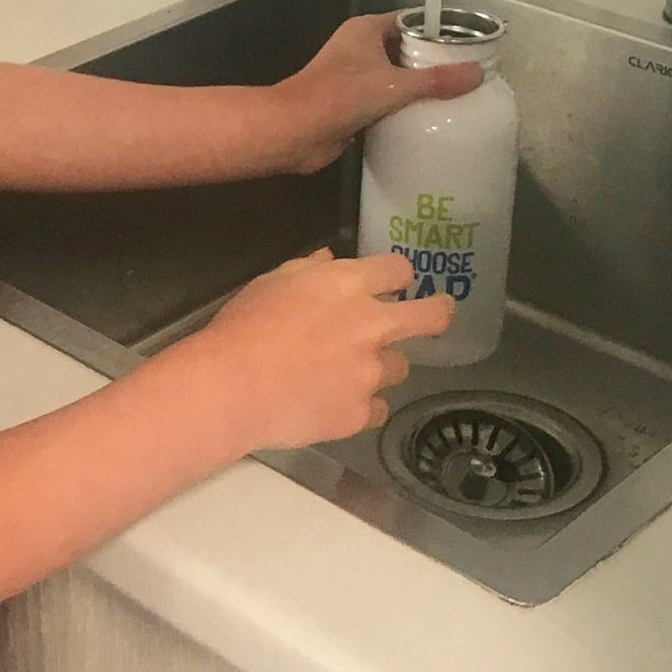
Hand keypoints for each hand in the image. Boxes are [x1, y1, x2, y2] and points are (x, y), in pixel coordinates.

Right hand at [197, 248, 453, 452]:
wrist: (232, 387)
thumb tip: (330, 259)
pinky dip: (362, 406)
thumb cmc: (243, 327)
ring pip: (399, 367)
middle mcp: (371, 326)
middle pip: (429, 317)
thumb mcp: (271, 284)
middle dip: (439, 314)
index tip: (396, 284)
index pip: (398, 270)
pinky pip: (377, 409)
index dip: (398, 276)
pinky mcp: (360, 413)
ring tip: (345, 374)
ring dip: (380, 367)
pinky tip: (335, 405)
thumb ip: (308, 269)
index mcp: (347, 286)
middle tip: (438, 316)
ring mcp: (369, 373)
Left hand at [267, 12, 482, 174]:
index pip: (411, 21)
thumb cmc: (340, 96)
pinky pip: (385, 102)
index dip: (438, 32)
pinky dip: (403, 109)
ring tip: (457, 100)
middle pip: (405, 50)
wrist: (294, 131)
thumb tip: (478, 74)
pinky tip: (429, 120)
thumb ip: (437, 80)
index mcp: (365, 29)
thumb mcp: (394, 85)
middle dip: (433, 63)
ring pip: (395, 78)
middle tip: (469, 77)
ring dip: (418, 89)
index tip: (469, 47)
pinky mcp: (352, 104)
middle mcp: (359, 48)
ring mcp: (354, 77)